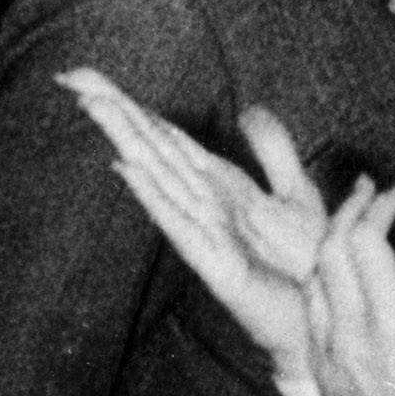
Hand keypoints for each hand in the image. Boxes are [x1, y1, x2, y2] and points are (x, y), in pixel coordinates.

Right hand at [60, 74, 328, 378]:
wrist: (322, 321)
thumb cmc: (305, 269)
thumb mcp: (296, 195)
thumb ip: (273, 151)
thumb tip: (248, 110)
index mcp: (219, 186)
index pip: (167, 137)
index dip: (133, 106)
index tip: (91, 77)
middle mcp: (203, 205)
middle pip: (152, 148)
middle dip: (116, 111)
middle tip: (72, 74)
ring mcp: (205, 234)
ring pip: (158, 177)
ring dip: (126, 140)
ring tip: (93, 105)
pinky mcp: (216, 267)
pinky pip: (180, 225)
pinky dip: (153, 196)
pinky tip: (127, 169)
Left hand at [301, 184, 394, 395]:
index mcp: (392, 329)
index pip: (362, 243)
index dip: (377, 207)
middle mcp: (349, 342)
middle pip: (328, 254)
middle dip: (347, 214)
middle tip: (371, 195)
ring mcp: (329, 366)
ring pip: (311, 286)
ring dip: (328, 248)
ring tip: (353, 228)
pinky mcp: (322, 387)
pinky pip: (308, 322)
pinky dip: (321, 287)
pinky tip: (341, 283)